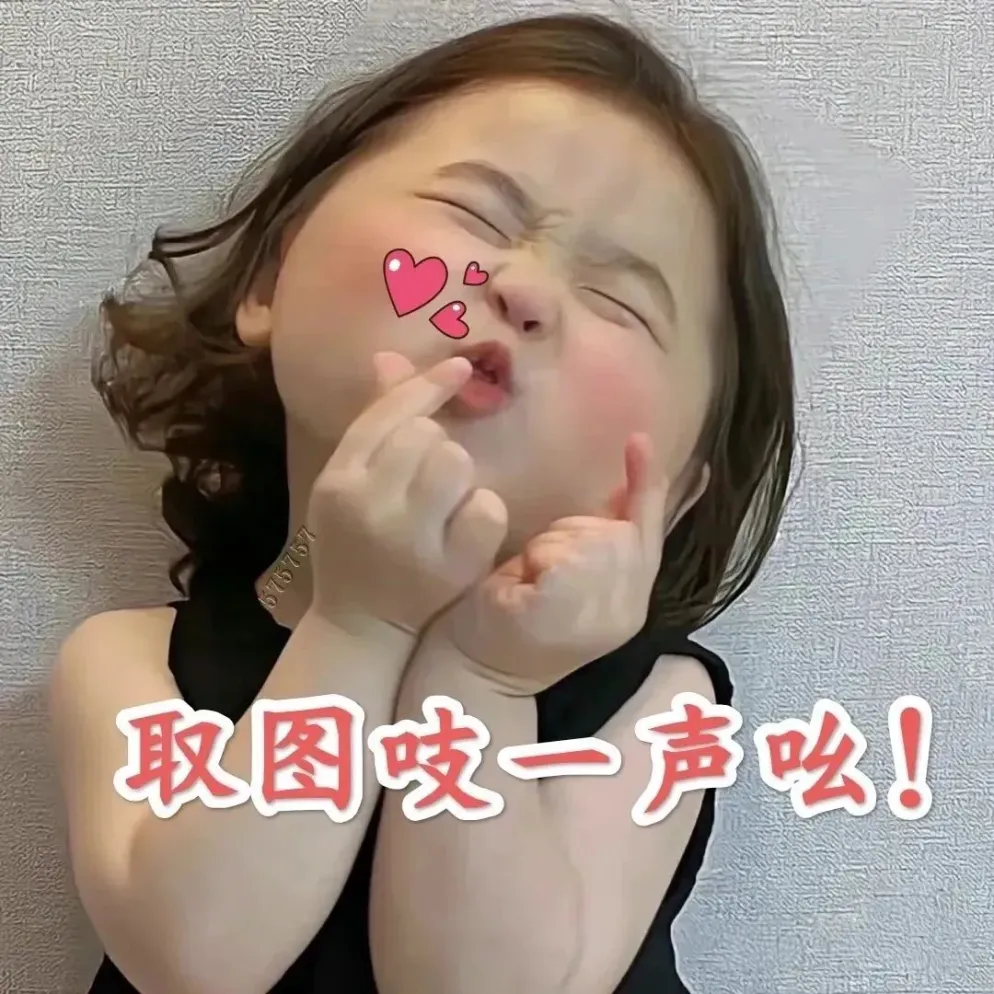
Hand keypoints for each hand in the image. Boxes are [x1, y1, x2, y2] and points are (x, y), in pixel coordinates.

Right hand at [307, 352, 507, 635]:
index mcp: (338, 480)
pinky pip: (486, 507)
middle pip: (425, 434)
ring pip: (457, 462)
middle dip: (436, 447)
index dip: (426, 385)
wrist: (359, 625)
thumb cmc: (356, 544)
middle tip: (426, 481)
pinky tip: (464, 531)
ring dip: (459, 477)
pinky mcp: (449, 568)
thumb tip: (389, 355)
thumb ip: (373, 425)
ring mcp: (410, 539)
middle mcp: (368, 505)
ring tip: (444, 504)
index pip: (386, 414)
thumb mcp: (350, 483)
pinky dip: (483, 513)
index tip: (459, 367)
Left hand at [435, 434, 667, 694]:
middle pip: (619, 530)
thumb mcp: (565, 572)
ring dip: (550, 550)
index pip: (652, 530)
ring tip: (531, 586)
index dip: (649, 484)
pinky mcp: (568, 612)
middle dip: (572, 535)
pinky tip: (523, 591)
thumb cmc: (509, 617)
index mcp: (633, 601)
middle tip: (537, 574)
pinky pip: (558, 554)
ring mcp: (604, 615)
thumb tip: (623, 488)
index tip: (640, 439)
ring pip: (589, 537)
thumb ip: (601, 535)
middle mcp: (630, 610)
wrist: (470, 673)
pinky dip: (535, 563)